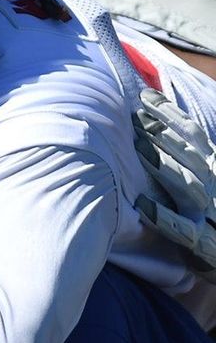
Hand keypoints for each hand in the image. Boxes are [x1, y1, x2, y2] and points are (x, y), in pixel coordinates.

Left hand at [132, 88, 215, 277]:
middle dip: (164, 135)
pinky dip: (165, 218)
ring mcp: (212, 215)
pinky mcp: (205, 245)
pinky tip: (143, 207)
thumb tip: (160, 129)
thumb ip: (189, 158)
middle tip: (135, 118)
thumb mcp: (207, 184)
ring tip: (137, 149)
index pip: (195, 135)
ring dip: (164, 166)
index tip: (145, 96)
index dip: (171, 115)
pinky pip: (184, 231)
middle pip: (190, 155)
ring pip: (188, 186)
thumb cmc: (214, 221)